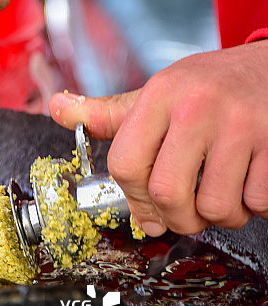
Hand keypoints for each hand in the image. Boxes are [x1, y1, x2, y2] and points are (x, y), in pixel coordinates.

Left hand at [49, 42, 267, 235]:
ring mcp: (242, 124)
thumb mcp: (161, 91)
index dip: (133, 198)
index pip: (125, 165)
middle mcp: (198, 106)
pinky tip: (253, 180)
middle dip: (177, 218)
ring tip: (225, 192)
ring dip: (222, 215)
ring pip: (216, 207)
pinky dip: (257, 205)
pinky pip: (258, 202)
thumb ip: (111, 113)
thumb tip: (56, 108)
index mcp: (162, 95)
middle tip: (187, 213)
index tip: (146, 207)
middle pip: (166, 194)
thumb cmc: (213, 86)